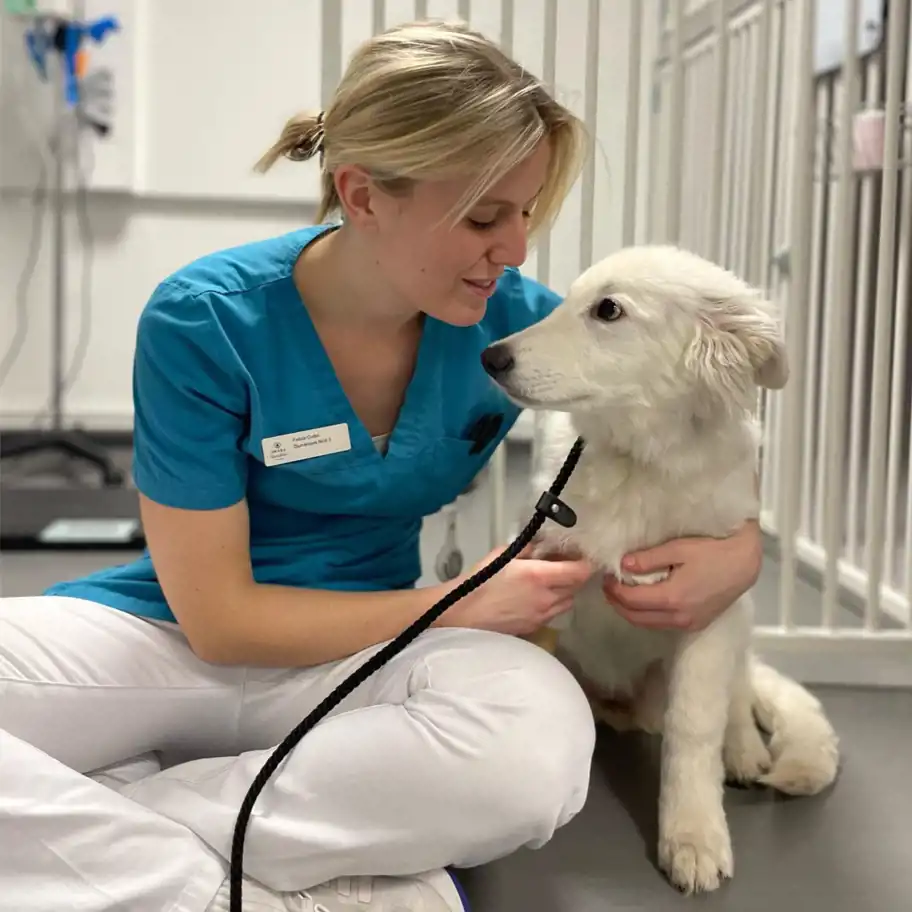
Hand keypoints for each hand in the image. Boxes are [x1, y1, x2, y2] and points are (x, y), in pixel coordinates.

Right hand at [437, 545, 594, 635]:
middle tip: (564, 564)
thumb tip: (541, 546)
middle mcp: (547, 598)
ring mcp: (542, 616)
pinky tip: (537, 597)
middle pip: (577, 587)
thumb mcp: (502, 554)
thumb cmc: (479, 580)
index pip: (580, 571)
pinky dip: (553, 603)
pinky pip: (554, 613)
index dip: (585, 563)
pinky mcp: (535, 627)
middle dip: (574, 575)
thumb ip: (527, 549)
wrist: (463, 612)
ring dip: (565, 591)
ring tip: (550, 582)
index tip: (579, 555)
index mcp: (540, 576)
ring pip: (568, 602)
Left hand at [602, 520, 762, 631]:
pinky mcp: (696, 624)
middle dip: (617, 603)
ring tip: (622, 592)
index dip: (613, 589)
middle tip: (609, 586)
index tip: (606, 576)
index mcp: (672, 598)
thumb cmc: (713, 550)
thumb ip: (649, 559)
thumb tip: (623, 566)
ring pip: (648, 624)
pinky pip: (662, 625)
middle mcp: (678, 618)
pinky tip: (644, 601)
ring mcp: (688, 624)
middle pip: (635, 618)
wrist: (746, 563)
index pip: (630, 600)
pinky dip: (647, 616)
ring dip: (630, 611)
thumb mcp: (679, 548)